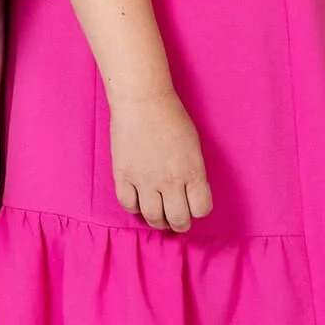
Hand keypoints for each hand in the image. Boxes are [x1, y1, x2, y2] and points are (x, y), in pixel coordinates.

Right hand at [110, 89, 212, 232]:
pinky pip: (128, 204)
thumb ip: (193, 173)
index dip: (198, 210)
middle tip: (177, 219)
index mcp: (192, 171)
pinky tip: (139, 201)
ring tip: (159, 215)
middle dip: (180, 223)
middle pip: (178, 219)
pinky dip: (135, 208)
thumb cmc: (171, 117)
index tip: (193, 206)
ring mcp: (144, 179)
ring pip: (153, 217)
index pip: (201, 209)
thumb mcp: (194, 146)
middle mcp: (170, 180)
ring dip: (158, 221)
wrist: (142, 100)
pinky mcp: (123, 175)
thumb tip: (189, 194)